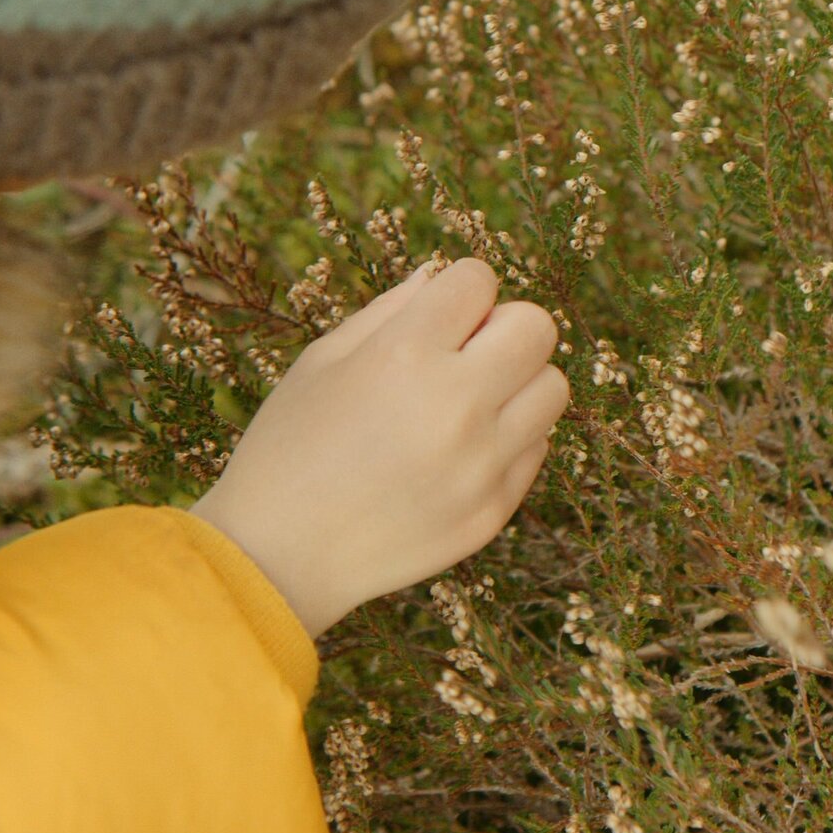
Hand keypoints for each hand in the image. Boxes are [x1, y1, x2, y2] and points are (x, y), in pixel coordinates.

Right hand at [190, 258, 567, 638]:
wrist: (278, 557)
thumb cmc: (288, 447)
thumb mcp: (321, 361)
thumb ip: (390, 309)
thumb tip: (441, 275)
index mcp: (403, 356)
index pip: (478, 280)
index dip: (459, 290)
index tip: (439, 315)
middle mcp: (454, 406)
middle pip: (537, 328)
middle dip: (504, 327)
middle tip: (466, 353)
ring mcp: (481, 464)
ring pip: (553, 389)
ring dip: (519, 383)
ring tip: (469, 403)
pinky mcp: (494, 510)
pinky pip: (537, 449)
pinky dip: (510, 438)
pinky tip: (461, 451)